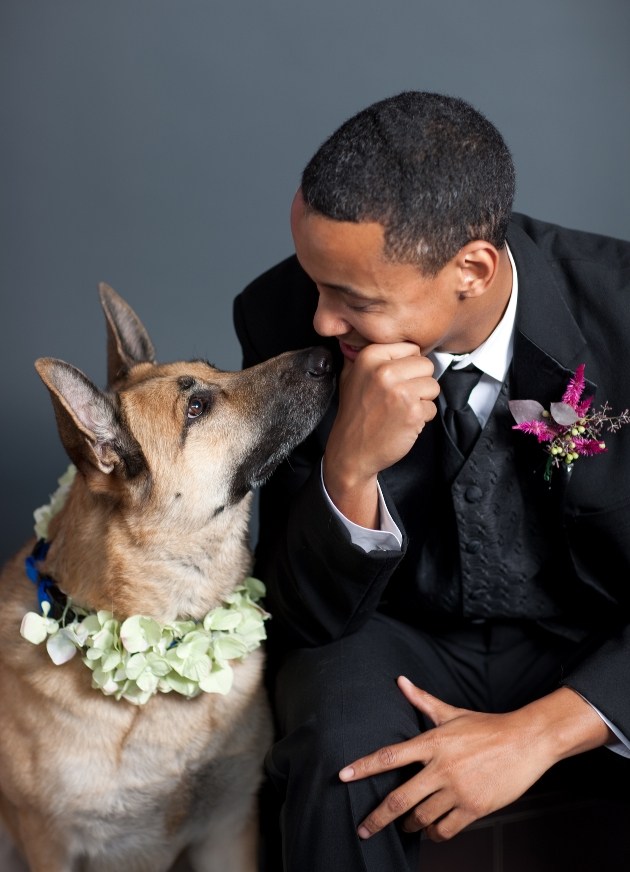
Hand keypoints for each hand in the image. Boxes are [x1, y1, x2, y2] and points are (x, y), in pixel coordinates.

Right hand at [323, 344, 437, 526]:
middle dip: (418, 383)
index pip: (411, 348)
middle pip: (426, 365)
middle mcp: (384, 371)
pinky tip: (402, 423)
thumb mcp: (351, 376)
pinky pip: (432, 407)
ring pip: (433, 386)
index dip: (407, 366)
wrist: (351, 451)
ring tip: (399, 410)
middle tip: (398, 398)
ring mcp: (400, 391)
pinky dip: (421, 418)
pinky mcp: (413, 412)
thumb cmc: (355, 415)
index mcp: (370, 356)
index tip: (393, 381)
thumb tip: (389, 334)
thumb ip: (370, 355)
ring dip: (422, 401)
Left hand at [338, 677, 610, 841]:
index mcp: (432, 742)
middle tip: (364, 829)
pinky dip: (434, 834)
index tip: (343, 777)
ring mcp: (457, 789)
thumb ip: (422, 700)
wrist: (526, 741)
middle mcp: (441, 767)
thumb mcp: (452, 712)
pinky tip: (432, 832)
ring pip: (421, 818)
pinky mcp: (474, 808)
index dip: (364, 767)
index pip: (390, 756)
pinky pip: (445, 829)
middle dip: (377, 818)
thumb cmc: (488, 727)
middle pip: (399, 798)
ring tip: (406, 825)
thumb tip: (401, 681)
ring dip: (410, 825)